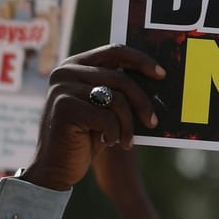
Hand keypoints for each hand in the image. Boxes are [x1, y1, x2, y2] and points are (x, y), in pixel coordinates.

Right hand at [22, 46, 163, 191]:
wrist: (56, 167)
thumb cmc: (86, 136)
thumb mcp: (104, 108)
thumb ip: (119, 90)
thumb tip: (157, 80)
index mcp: (76, 65)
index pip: (114, 51)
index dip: (141, 60)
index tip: (161, 75)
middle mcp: (66, 72)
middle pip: (121, 78)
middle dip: (142, 102)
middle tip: (153, 122)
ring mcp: (63, 88)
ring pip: (116, 99)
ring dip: (128, 124)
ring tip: (126, 140)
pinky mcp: (65, 108)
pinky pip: (107, 118)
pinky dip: (114, 133)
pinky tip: (109, 142)